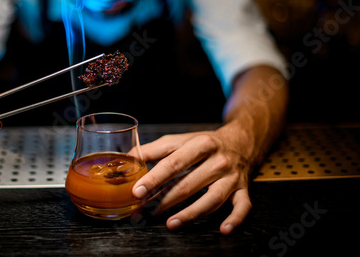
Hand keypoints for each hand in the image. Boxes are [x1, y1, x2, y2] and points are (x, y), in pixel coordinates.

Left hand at [132, 125, 252, 234]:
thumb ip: (153, 150)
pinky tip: (223, 229)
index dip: (154, 179)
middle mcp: (217, 161)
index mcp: (200, 145)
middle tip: (145, 212)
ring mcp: (232, 177)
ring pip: (211, 199)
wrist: (241, 140)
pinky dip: (235, 219)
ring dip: (190, 214)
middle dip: (164, 200)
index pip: (173, 163)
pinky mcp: (243, 189)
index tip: (138, 191)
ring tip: (170, 223)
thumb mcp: (180, 140)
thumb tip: (128, 160)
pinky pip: (243, 207)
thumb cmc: (205, 143)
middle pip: (188, 184)